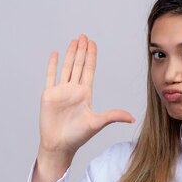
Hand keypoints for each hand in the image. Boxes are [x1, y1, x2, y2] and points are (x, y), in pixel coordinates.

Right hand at [38, 34, 135, 156]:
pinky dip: (52, 65)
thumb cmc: (77, 137)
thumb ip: (113, 116)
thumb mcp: (97, 124)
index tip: (93, 43)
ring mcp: (61, 91)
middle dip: (82, 50)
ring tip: (73, 41)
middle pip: (78, 65)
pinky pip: (50, 76)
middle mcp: (74, 90)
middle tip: (84, 35)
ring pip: (66, 67)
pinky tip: (55, 54)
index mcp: (85, 94)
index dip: (91, 56)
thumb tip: (133, 118)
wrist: (59, 145)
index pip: (89, 70)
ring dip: (69, 54)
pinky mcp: (49, 95)